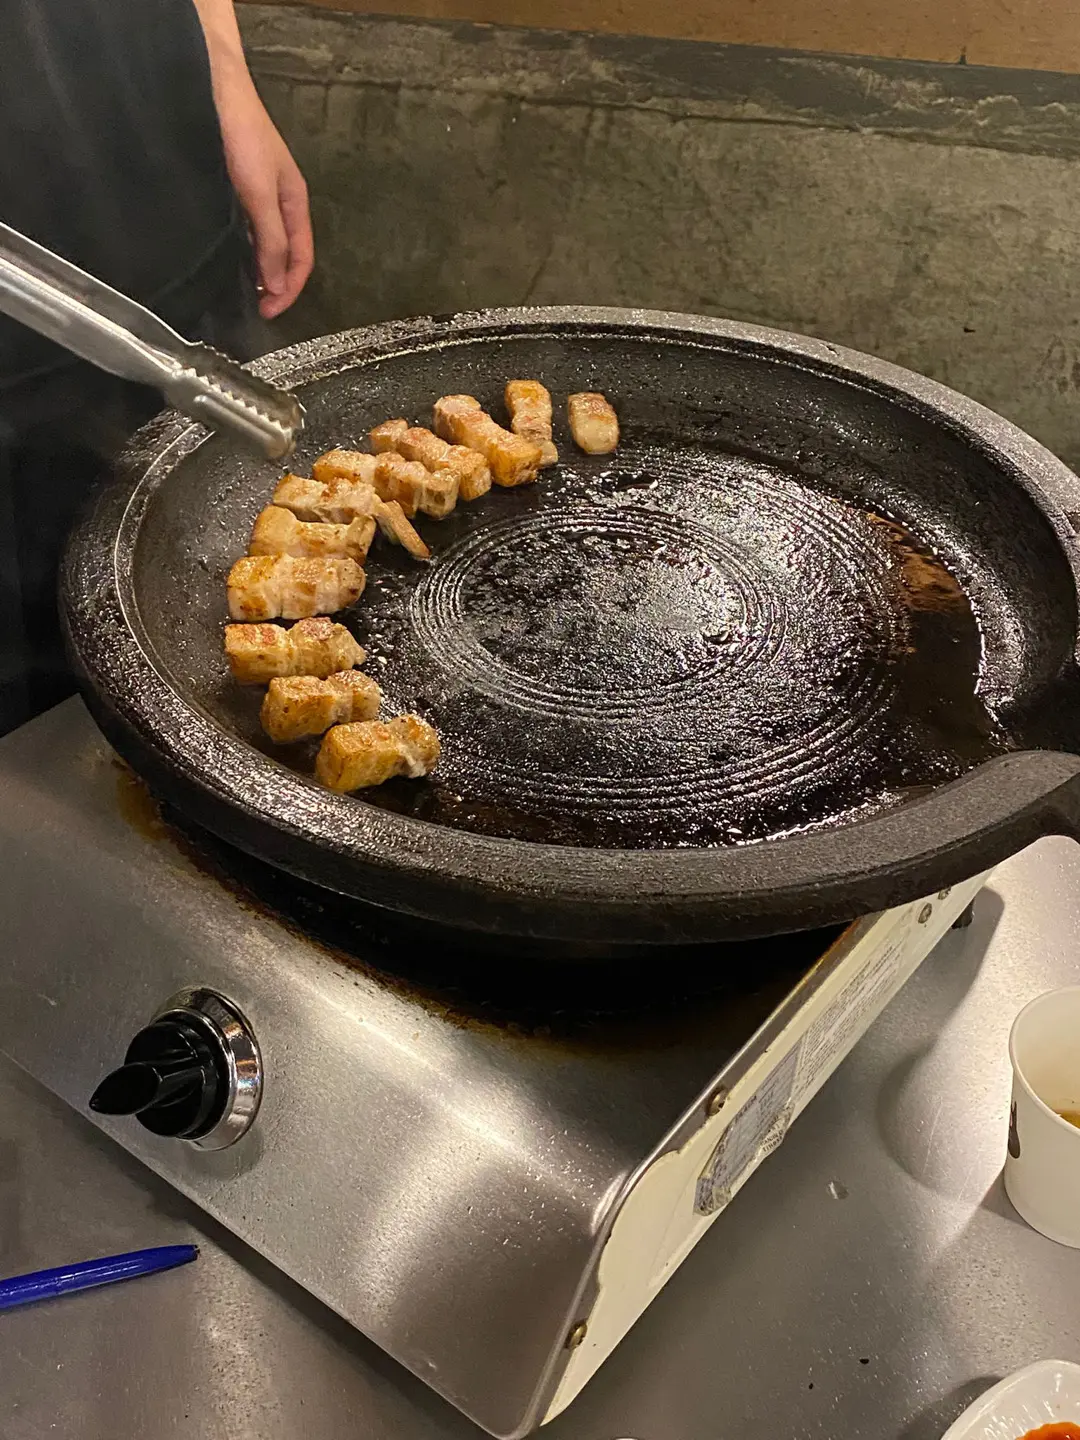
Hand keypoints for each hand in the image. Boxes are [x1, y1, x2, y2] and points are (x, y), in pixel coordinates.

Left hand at [216, 81, 313, 319]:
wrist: (213, 88)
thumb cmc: (242, 133)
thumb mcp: (260, 192)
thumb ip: (271, 239)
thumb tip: (276, 284)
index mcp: (294, 203)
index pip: (302, 259)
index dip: (289, 289)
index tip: (269, 312)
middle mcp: (279, 203)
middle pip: (288, 255)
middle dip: (278, 285)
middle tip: (258, 309)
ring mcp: (259, 196)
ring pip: (267, 245)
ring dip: (261, 270)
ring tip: (247, 291)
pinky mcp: (237, 189)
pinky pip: (249, 231)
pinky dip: (246, 251)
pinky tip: (233, 259)